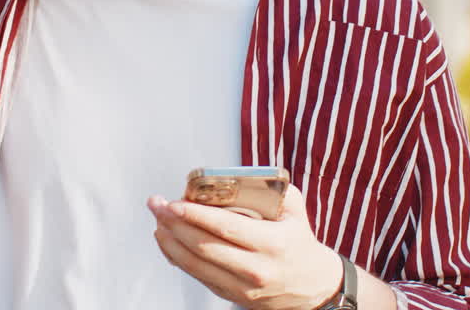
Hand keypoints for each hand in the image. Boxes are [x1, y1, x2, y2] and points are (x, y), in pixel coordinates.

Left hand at [148, 184, 342, 309]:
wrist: (312, 286)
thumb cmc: (298, 241)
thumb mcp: (293, 208)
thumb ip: (268, 187)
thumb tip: (233, 174)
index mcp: (273, 244)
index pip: (226, 228)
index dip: (195, 215)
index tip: (175, 202)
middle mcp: (257, 269)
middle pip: (204, 247)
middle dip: (174, 224)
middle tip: (157, 204)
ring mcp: (243, 287)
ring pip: (195, 265)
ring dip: (170, 241)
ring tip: (158, 220)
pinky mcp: (231, 295)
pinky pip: (198, 276)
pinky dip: (177, 258)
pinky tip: (168, 240)